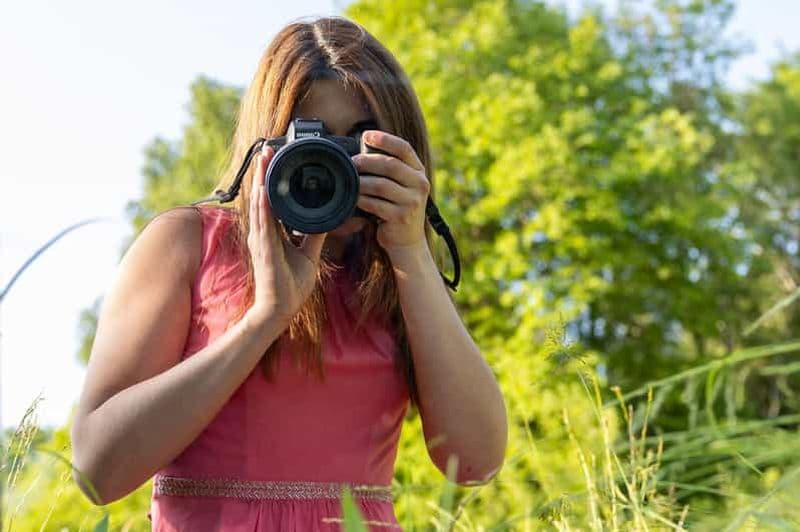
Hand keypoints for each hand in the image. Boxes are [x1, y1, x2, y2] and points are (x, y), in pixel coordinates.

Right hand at [246, 145, 327, 328]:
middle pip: (261, 197)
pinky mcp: (265, 250)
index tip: (275, 160)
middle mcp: (263, 233)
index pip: (270, 201)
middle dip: (263, 173)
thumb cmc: (289, 286)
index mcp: (272, 233)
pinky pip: (264, 224)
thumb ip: (313, 236)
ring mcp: (261, 240)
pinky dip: (263, 206)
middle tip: (266, 149)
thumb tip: (324, 219)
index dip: (270, 180)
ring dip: (260, 181)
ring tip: (262, 160)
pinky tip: (263, 190)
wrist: (280, 310)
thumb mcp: (307, 255)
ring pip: (259, 205)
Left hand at [352, 130, 430, 258]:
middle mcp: (420, 185)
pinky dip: (362, 199)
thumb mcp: (402, 187)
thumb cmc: (398, 208)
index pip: (404, 149)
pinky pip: (375, 204)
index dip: (385, 139)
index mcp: (419, 172)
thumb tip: (363, 150)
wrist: (407, 241)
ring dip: (362, 181)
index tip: (367, 135)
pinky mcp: (401, 217)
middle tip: (352, 162)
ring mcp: (412, 202)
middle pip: (390, 165)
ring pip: (381, 185)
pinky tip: (355, 198)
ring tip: (351, 181)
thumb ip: (391, 170)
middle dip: (367, 161)